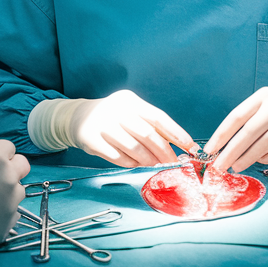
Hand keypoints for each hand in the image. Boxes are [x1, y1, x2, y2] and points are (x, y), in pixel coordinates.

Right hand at [70, 89, 195, 166]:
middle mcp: (116, 110)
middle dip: (164, 151)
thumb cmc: (114, 117)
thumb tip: (176, 144)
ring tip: (155, 165)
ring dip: (148, 160)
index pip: (158, 117)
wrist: (79, 118)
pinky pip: (118, 157)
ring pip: (133, 148)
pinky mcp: (92, 140)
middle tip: (172, 162)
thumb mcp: (131, 112)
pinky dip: (130, 163)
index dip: (176, 133)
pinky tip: (136, 164)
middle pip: (147, 134)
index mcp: (130, 101)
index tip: (189, 146)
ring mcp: (103, 125)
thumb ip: (150, 125)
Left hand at [205, 87, 267, 171]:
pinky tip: (260, 160)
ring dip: (248, 157)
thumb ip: (247, 123)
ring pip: (265, 143)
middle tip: (220, 166)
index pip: (237, 116)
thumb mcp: (266, 108)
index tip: (210, 151)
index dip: (221, 135)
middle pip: (250, 131)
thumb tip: (223, 148)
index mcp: (263, 96)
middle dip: (232, 151)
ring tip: (237, 166)